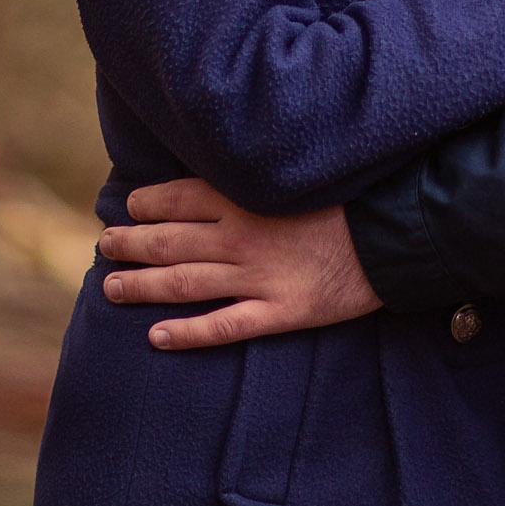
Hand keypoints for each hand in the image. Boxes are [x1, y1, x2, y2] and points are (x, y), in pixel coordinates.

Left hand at [96, 177, 380, 348]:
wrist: (397, 229)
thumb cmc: (354, 192)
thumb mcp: (301, 169)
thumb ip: (258, 172)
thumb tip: (221, 168)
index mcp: (245, 197)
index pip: (178, 198)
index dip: (147, 205)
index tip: (129, 207)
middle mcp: (241, 237)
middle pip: (170, 241)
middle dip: (132, 245)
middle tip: (107, 248)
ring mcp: (259, 277)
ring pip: (184, 283)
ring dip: (143, 286)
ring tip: (111, 288)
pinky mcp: (281, 310)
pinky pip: (224, 326)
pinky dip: (187, 333)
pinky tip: (157, 337)